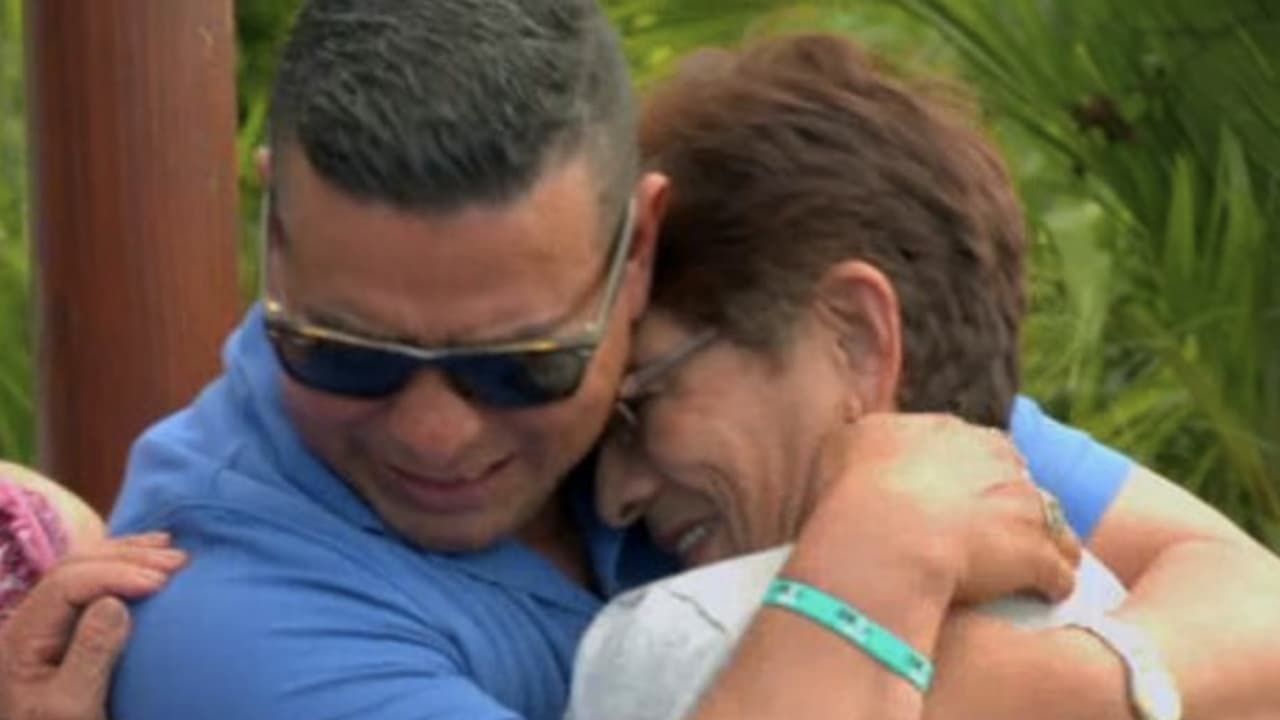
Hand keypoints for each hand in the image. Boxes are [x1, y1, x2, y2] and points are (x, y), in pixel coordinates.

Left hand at [0, 533, 185, 719]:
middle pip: (75, 567)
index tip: (159, 583)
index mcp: (23, 637)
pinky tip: (152, 561)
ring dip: (131, 555)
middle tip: (177, 561)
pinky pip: (97, 584)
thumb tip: (115, 603)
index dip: (113, 574)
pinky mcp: (72, 629)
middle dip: (128, 557)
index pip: (64, 584)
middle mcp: (33, 621)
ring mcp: (51, 623)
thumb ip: (89, 655)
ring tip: (173, 553)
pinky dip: (129, 567)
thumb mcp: (73, 707)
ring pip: (87, 567)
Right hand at [810, 413, 1081, 604]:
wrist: (884, 536)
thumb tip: (859, 434)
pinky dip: (1054, 582)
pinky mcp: (1037, 555)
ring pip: (1053, 521)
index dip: (975, 471)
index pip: (981, 445)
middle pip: (1020, 479)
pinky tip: (1045, 594)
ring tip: (1035, 566)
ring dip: (1048, 541)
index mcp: (953, 433)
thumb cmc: (854, 492)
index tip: (963, 495)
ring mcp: (1024, 507)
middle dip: (1013, 503)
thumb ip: (863, 435)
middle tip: (995, 531)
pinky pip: (1059, 571)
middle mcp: (998, 461)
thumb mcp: (844, 442)